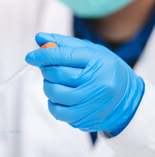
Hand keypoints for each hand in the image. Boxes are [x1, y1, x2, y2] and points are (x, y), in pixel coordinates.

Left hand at [25, 33, 144, 135]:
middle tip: (47, 68)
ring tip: (56, 82)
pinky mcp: (84, 118)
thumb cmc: (104, 71)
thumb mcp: (90, 51)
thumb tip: (40, 38)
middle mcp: (96, 82)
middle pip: (57, 74)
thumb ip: (64, 44)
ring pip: (54, 92)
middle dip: (46, 70)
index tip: (30, 56)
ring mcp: (91, 102)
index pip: (64, 55)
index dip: (43, 55)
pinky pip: (56, 111)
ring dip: (48, 86)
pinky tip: (59, 98)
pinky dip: (52, 103)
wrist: (126, 98)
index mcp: (98, 61)